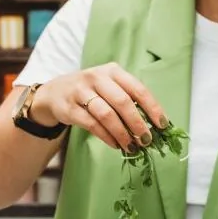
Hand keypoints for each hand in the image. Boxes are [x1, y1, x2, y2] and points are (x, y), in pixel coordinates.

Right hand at [32, 62, 167, 150]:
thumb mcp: (109, 86)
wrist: (55, 93)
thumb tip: (152, 125)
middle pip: (122, 102)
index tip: (162, 125)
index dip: (152, 108)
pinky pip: (92, 125)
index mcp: (113, 71)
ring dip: (122, 133)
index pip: (138, 89)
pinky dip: (106, 137)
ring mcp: (81, 92)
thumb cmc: (91, 91)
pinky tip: (115, 144)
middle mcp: (97, 78)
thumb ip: (128, 99)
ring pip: (106, 114)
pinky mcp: (69, 107)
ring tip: (131, 146)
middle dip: (137, 123)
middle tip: (146, 140)